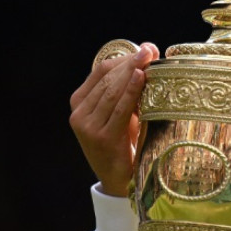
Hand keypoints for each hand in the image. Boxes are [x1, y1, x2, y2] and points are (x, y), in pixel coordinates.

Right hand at [69, 43, 159, 196]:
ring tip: (149, 59)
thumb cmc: (126, 143)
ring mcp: (88, 126)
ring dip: (133, 72)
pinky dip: (131, 91)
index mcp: (80, 103)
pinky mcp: (102, 138)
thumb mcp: (122, 114)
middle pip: (107, 79)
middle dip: (131, 62)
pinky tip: (142, 78)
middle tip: (151, 50)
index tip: (145, 49)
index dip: (124, 58)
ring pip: (113, 91)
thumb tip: (148, 55)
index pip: (101, 71)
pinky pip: (120, 109)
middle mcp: (79, 113)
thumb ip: (128, 90)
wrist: (121, 180)